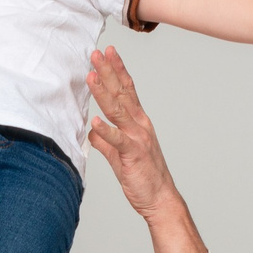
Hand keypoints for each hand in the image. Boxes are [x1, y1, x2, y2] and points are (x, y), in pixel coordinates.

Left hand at [84, 47, 179, 218]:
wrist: (160, 199)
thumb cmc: (143, 177)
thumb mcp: (119, 155)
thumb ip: (106, 141)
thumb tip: (93, 130)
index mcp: (138, 122)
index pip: (127, 90)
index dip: (117, 70)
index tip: (108, 53)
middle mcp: (140, 125)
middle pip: (122, 93)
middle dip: (108, 72)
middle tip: (97, 53)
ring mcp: (138, 138)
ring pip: (118, 110)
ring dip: (103, 92)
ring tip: (92, 75)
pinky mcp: (133, 154)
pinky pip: (117, 140)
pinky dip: (107, 130)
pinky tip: (95, 120)